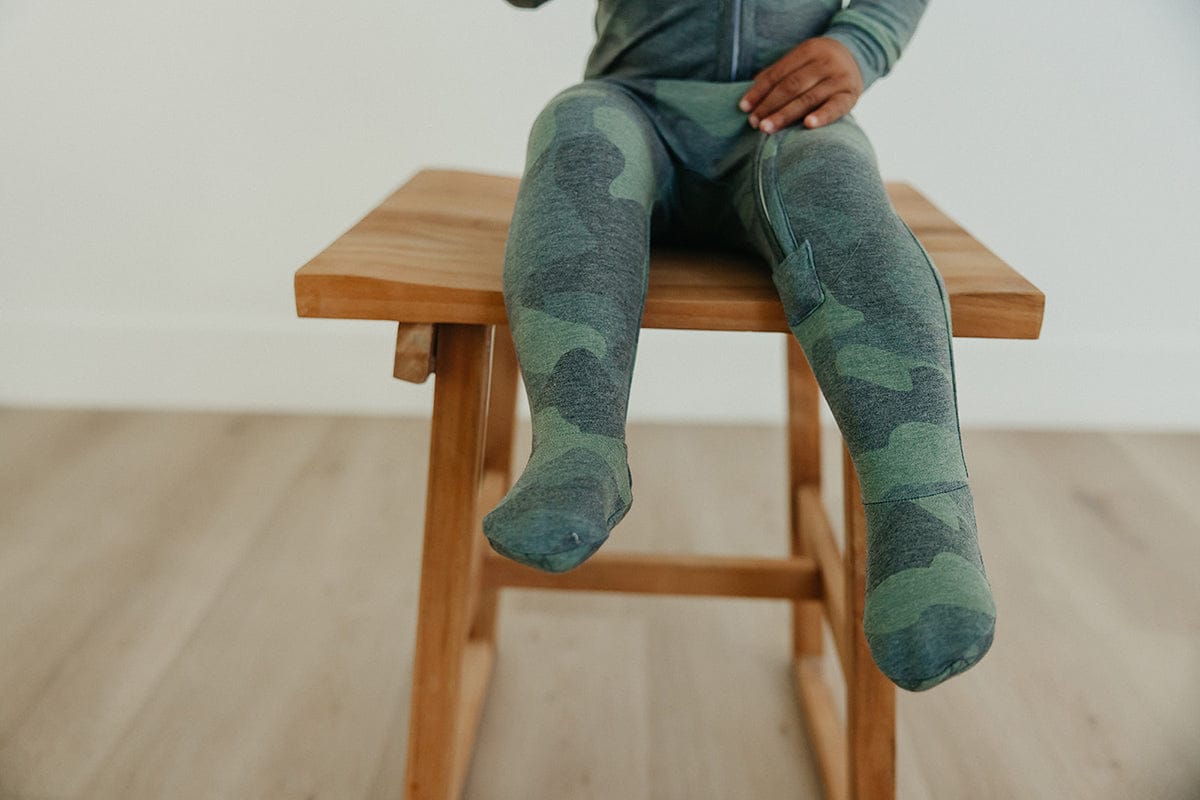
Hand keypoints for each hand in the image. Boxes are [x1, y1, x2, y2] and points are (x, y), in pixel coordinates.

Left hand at [738, 36, 863, 132]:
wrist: (857, 58)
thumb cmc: (818, 65)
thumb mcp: (801, 61)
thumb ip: (777, 75)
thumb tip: (749, 98)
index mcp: (809, 50)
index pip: (778, 73)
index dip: (760, 91)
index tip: (744, 108)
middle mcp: (825, 62)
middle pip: (791, 86)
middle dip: (769, 105)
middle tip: (754, 123)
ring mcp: (839, 78)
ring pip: (808, 98)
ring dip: (785, 115)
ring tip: (767, 128)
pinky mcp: (851, 95)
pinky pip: (835, 107)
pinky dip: (822, 116)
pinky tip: (808, 125)